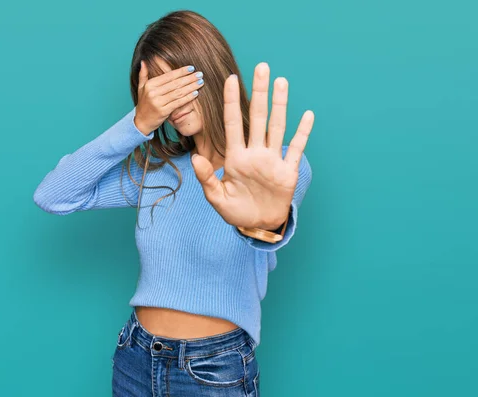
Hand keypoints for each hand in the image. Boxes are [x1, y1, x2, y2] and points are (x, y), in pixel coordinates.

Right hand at [134, 61, 204, 133]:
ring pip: (178, 92)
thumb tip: (144, 61)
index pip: (168, 76)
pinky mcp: (164, 111)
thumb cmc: (144, 104)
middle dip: (189, 78)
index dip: (181, 71)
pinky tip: (196, 93)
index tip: (191, 68)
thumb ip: (143, 74)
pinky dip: (188, 97)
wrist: (142, 122)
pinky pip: (178, 102)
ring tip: (200, 82)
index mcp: (150, 85)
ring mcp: (158, 102)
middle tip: (200, 74)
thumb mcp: (140, 88)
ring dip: (191, 87)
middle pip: (175, 83)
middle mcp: (153, 93)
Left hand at [191, 62, 314, 229]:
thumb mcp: (216, 198)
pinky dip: (302, 133)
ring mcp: (272, 160)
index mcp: (235, 157)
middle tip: (261, 67)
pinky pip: (296, 148)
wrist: (257, 224)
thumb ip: (206, 179)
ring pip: (276, 126)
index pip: (232, 124)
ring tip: (281, 82)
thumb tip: (196, 159)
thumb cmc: (235, 211)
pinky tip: (307, 115)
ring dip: (280, 104)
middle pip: (257, 117)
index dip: (231, 102)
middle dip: (259, 92)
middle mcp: (254, 153)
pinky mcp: (287, 171)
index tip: (230, 79)